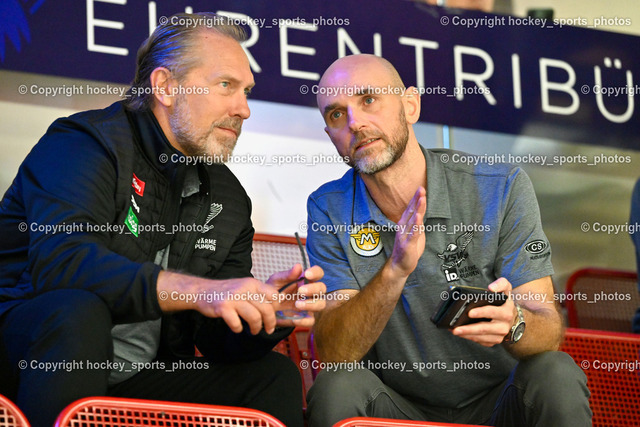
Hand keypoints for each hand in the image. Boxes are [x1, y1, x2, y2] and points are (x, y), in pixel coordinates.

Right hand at [156, 271, 278, 334]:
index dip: (276, 308)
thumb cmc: (227, 292)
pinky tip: (237, 328)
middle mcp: (245, 289)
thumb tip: (278, 305)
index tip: (273, 315)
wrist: (203, 290)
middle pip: (266, 309)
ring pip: (255, 317)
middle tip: (268, 329)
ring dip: (256, 328)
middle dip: (270, 322)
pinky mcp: (223, 307)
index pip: (274, 295)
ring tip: (254, 331)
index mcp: (253, 283)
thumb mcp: (245, 286)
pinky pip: (237, 324)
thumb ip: (259, 294)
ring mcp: (234, 298)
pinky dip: (238, 329)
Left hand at [267, 264, 326, 327]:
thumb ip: (287, 275)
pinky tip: (294, 318)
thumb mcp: (276, 281)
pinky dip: (304, 320)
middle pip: (322, 289)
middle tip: (301, 290)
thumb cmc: (273, 290)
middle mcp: (311, 292)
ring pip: (321, 304)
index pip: (318, 273)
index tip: (307, 274)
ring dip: (311, 304)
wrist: (265, 307)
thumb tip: (298, 266)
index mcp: (305, 280)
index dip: (316, 272)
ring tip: (297, 304)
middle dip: (313, 289)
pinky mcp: (304, 318)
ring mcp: (309, 305)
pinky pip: (311, 321)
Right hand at [388, 187, 426, 277]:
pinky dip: (416, 225)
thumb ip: (418, 224)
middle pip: (411, 211)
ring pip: (413, 220)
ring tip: (422, 199)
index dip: (416, 199)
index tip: (421, 189)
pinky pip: (413, 233)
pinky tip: (419, 218)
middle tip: (421, 189)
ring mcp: (405, 235)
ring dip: (418, 209)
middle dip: (417, 200)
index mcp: (406, 224)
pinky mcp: (407, 244)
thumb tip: (422, 215)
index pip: (412, 209)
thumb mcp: (415, 234)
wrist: (399, 266)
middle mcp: (404, 227)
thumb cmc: (408, 250)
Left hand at [451, 277, 515, 345]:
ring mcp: (499, 335)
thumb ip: (500, 284)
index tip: (470, 313)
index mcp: (506, 312)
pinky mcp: (494, 341)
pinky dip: (469, 338)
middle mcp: (504, 326)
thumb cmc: (504, 302)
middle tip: (456, 329)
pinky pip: (480, 341)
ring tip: (455, 331)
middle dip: (469, 329)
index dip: (481, 312)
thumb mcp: (506, 289)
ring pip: (481, 337)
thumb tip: (491, 288)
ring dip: (467, 335)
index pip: (492, 312)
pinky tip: (461, 334)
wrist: (512, 317)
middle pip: (484, 328)